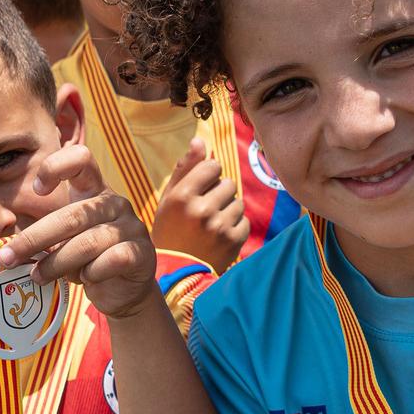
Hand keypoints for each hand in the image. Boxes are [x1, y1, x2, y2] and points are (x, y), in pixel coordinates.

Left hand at [0, 144, 160, 319]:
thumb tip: (6, 249)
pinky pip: (110, 262)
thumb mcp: (61, 242)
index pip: (81, 158)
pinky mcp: (142, 253)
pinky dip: (90, 274)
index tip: (37, 190)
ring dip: (56, 263)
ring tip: (37, 276)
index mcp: (94, 190)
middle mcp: (115, 203)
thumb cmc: (85, 259)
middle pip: (72, 215)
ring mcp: (131, 227)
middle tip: (8, 258)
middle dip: (34, 238)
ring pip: (87, 243)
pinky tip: (84, 280)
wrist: (122, 290)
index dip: (57, 167)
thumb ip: (41, 237)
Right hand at [148, 138, 246, 272]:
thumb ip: (184, 168)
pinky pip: (244, 221)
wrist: (176, 273)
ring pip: (238, 202)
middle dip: (219, 193)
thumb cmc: (170, 231)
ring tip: (212, 225)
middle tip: (205, 211)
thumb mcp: (169, 199)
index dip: (208, 176)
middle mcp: (201, 210)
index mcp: (182, 196)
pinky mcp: (233, 242)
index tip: (200, 189)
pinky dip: (235, 227)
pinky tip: (219, 236)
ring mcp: (219, 227)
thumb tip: (199, 140)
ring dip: (228, 210)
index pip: (213, 165)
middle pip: (228, 183)